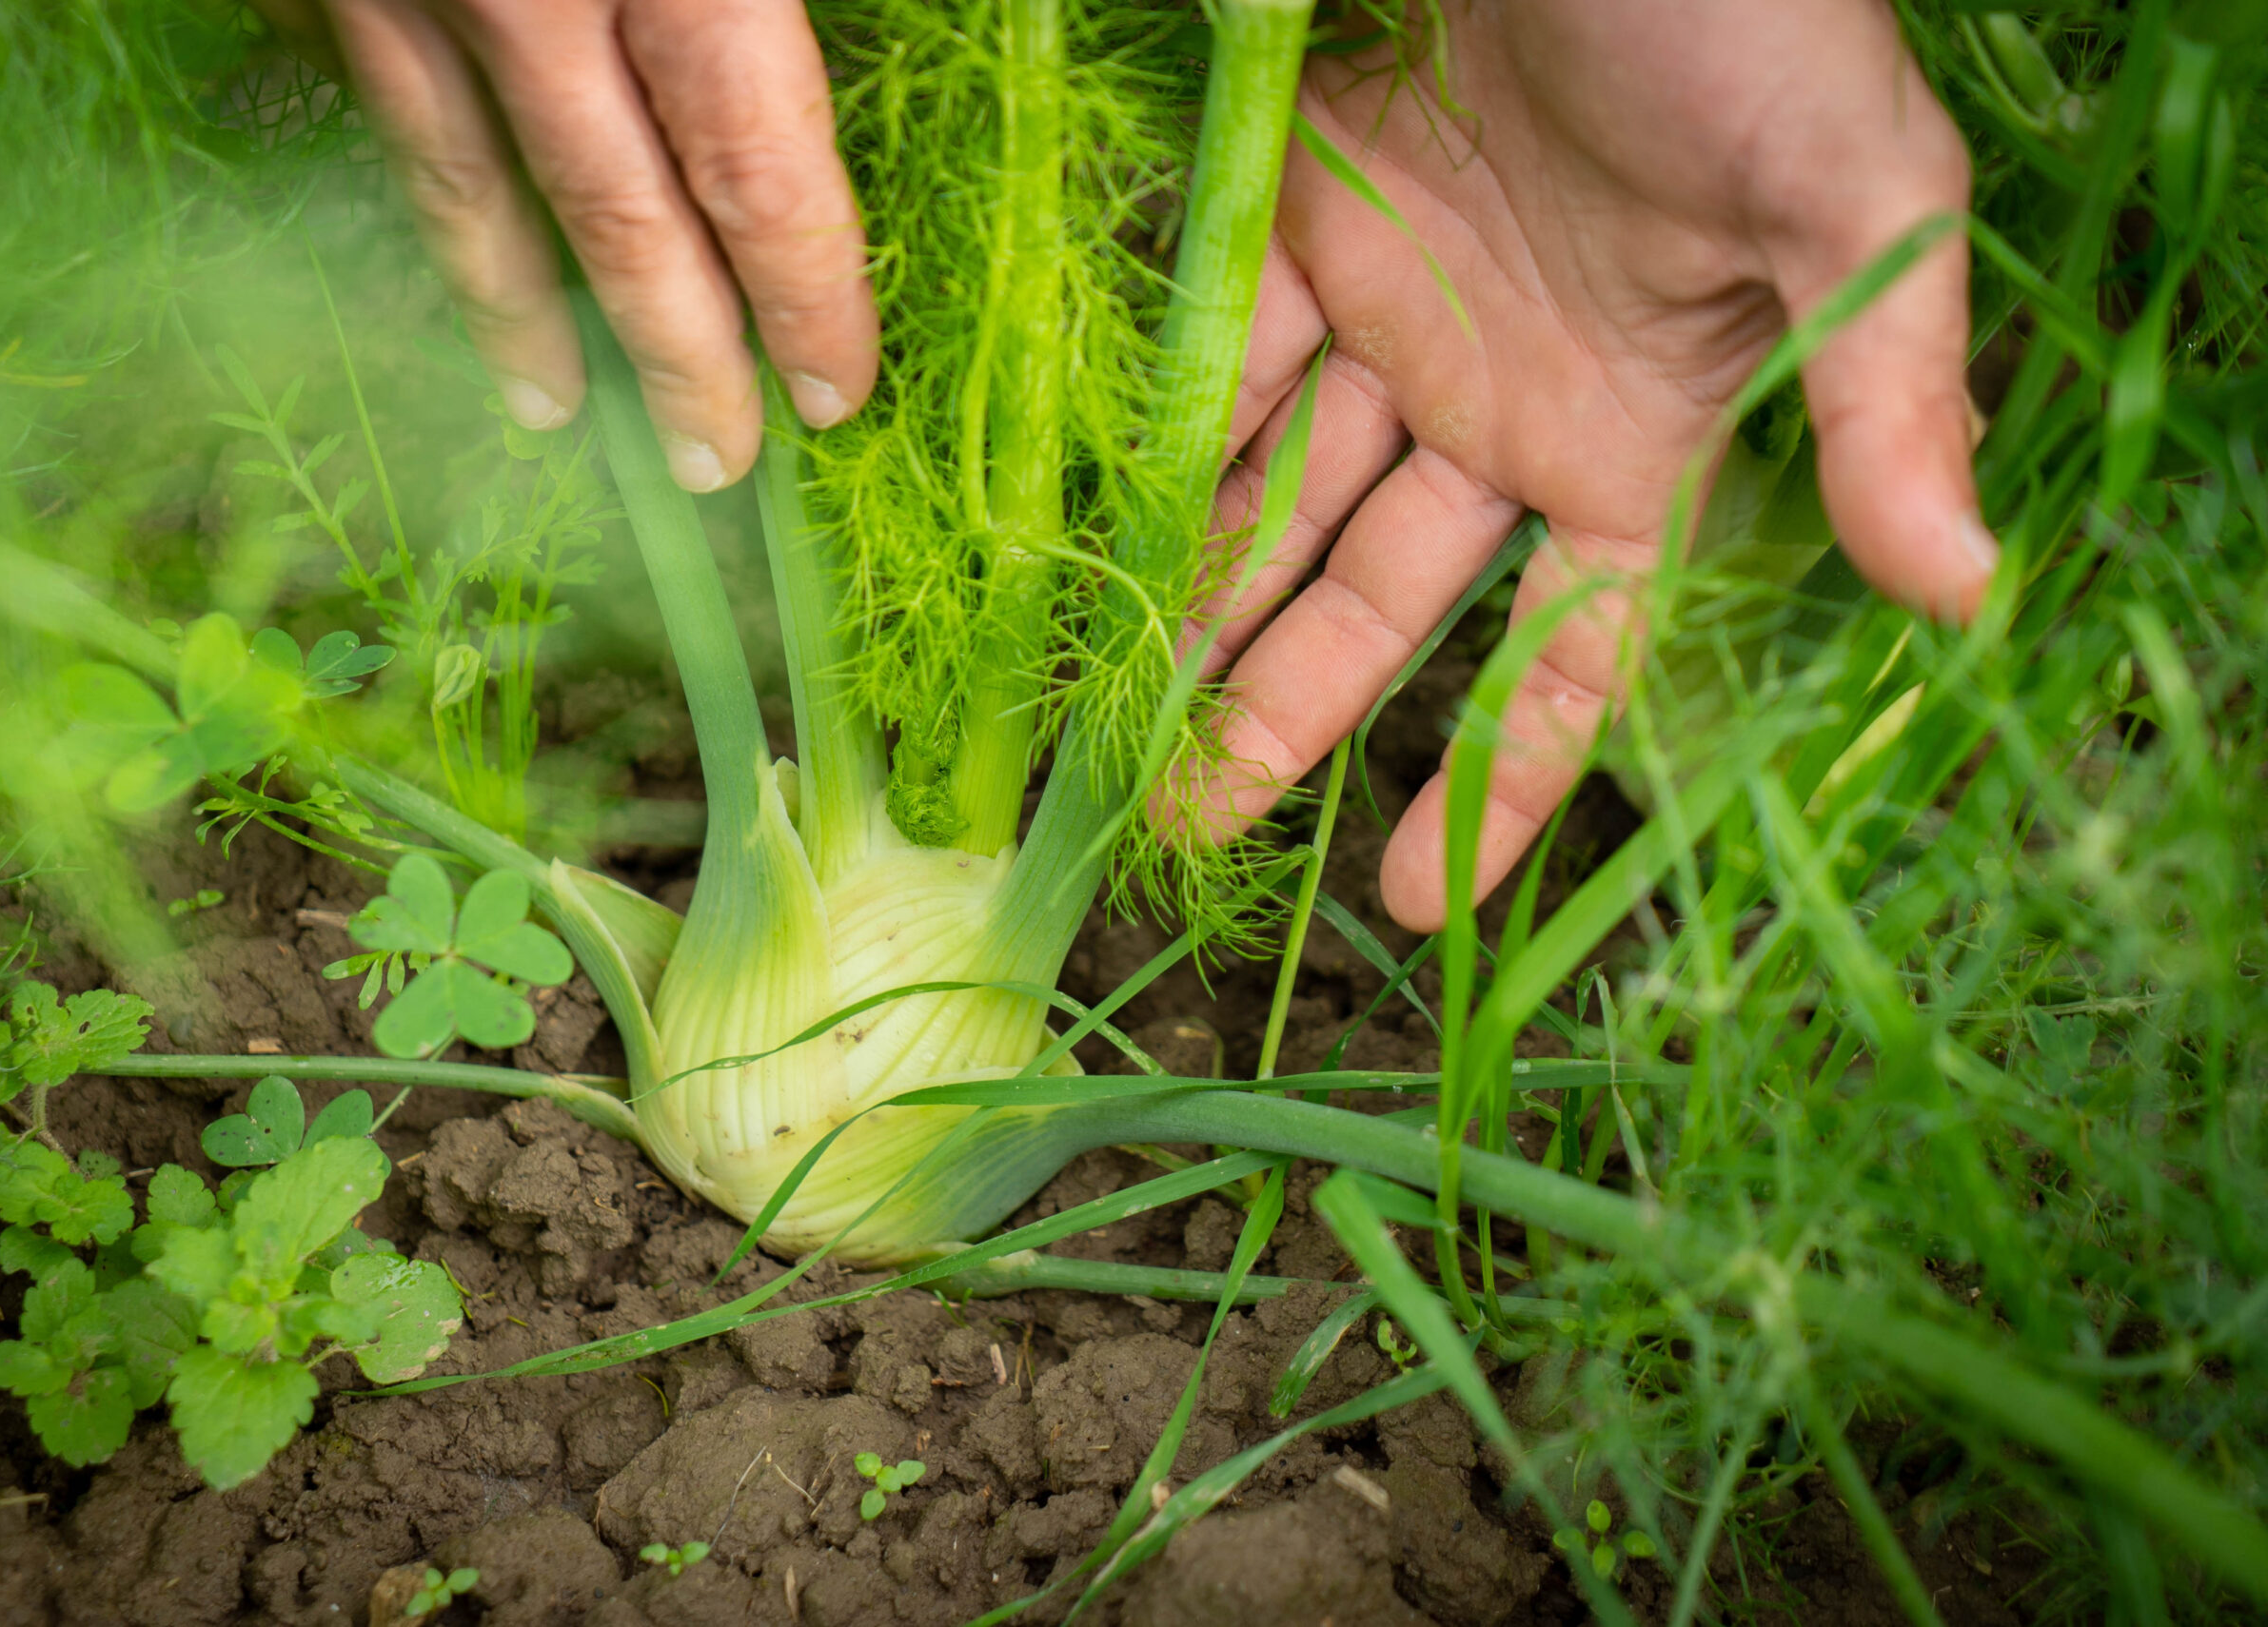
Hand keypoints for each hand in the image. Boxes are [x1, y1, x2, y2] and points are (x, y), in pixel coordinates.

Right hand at [251, 0, 877, 490]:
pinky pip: (379, 94)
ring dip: (516, 314)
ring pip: (464, 180)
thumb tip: (780, 123)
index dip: (802, 293)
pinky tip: (453, 239)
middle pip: (619, 217)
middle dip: (678, 358)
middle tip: (713, 463)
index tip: (834, 389)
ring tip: (551, 409)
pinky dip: (425, 180)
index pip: (754, 170)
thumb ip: (750, 1)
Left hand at [1187, 0, 1990, 930]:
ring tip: (1107, 718)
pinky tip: (1094, 531)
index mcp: (1641, 443)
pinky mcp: (1312, 223)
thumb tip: (1963, 595)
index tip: (1414, 902)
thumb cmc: (1755, 28)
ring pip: (1281, 498)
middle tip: (1182, 826)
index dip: (1503, 782)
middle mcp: (1509, 410)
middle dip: (1286, 712)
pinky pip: (1224, 354)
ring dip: (1200, 602)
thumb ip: (1886, 402)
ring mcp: (1405, 323)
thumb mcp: (1854, 211)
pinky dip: (1165, 438)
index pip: (1569, 656)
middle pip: (1381, 601)